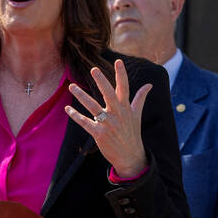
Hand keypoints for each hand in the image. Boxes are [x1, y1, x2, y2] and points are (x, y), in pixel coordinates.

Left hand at [65, 60, 149, 177]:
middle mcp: (118, 114)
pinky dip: (76, 116)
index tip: (118, 61)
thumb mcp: (137, 115)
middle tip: (94, 69)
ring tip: (72, 86)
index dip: (121, 74)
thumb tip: (149, 85)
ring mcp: (108, 124)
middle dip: (102, 81)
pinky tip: (68, 109)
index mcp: (126, 108)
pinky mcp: (99, 134)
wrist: (130, 156)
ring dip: (82, 96)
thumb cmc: (132, 134)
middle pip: (109, 94)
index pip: (125, 88)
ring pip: (93, 106)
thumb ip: (140, 98)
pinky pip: (85, 122)